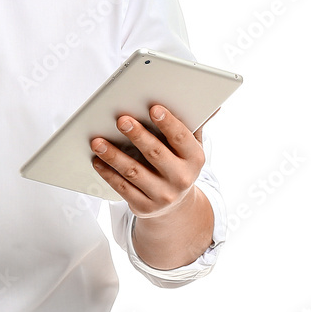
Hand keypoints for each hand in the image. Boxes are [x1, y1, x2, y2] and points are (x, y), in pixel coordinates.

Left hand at [90, 105, 205, 217]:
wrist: (176, 206)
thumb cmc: (179, 165)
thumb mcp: (191, 147)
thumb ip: (194, 125)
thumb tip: (213, 104)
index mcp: (195, 159)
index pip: (182, 138)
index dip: (168, 123)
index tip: (154, 108)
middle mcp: (181, 178)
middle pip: (155, 154)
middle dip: (137, 135)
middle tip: (121, 120)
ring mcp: (163, 195)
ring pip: (134, 172)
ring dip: (114, 155)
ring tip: (98, 142)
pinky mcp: (144, 206)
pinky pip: (123, 188)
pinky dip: (108, 173)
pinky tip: (97, 161)